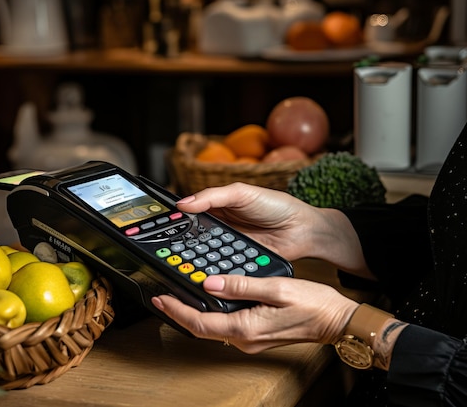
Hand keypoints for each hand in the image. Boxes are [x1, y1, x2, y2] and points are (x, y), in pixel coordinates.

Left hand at [152, 275, 357, 353]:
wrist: (335, 321)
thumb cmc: (312, 305)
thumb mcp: (275, 288)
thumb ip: (241, 285)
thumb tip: (210, 282)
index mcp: (245, 328)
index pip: (200, 322)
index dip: (177, 311)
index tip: (160, 299)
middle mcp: (244, 339)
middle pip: (202, 327)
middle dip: (181, 313)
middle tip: (164, 297)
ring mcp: (249, 340)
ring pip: (213, 327)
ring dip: (195, 313)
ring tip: (181, 296)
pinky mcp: (255, 335)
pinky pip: (226, 325)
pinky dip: (212, 313)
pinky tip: (210, 299)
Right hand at [176, 183, 370, 277]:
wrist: (305, 230)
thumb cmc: (278, 205)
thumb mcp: (242, 193)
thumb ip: (212, 196)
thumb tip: (183, 203)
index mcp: (217, 207)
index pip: (190, 213)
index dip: (175, 219)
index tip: (160, 226)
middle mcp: (220, 228)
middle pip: (193, 237)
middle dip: (181, 243)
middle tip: (167, 250)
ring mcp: (229, 246)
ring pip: (205, 254)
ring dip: (197, 259)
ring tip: (183, 264)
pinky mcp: (238, 263)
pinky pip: (222, 267)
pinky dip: (214, 271)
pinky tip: (205, 274)